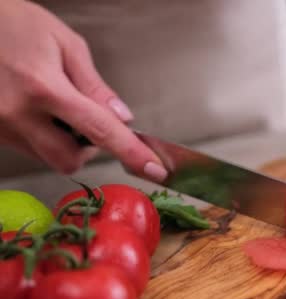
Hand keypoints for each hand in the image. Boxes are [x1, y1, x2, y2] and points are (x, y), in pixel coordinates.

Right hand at [0, 0, 166, 181]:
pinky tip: (37, 109)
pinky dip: (44, 136)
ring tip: (55, 105)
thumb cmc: (16, 24)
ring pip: (48, 157)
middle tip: (86, 118)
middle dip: (88, 148)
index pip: (99, 130)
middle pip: (70, 160)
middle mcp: (18, 114)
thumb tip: (122, 118)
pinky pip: (30, 148)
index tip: (153, 168)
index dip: (130, 152)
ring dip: (64, 142)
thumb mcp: (66, 44)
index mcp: (44, 88)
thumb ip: (96, 86)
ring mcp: (1, 127)